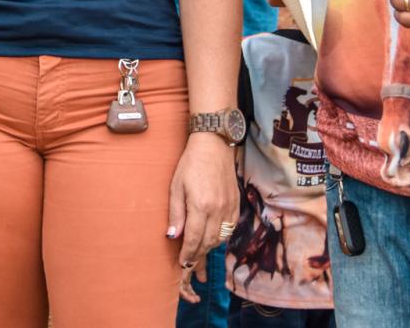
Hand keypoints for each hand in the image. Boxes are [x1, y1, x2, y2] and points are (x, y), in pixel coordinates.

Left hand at [167, 135, 238, 302]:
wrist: (213, 146)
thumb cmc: (190, 164)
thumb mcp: (176, 186)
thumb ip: (176, 213)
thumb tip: (173, 236)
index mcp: (200, 205)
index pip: (194, 239)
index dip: (188, 254)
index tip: (183, 263)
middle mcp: (217, 209)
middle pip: (209, 242)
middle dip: (199, 255)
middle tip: (190, 263)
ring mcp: (229, 207)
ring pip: (221, 238)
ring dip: (209, 248)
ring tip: (199, 253)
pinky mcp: (236, 204)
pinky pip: (230, 228)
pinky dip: (221, 237)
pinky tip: (213, 238)